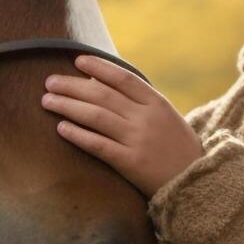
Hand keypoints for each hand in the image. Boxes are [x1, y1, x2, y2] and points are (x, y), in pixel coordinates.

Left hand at [41, 55, 205, 196]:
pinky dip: (78, 135)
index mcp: (157, 103)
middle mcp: (146, 118)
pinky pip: (98, 145)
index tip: (77, 60)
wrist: (196, 184)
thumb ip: (140, 102)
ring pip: (96, 116)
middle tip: (49, 81)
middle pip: (102, 95)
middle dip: (72, 86)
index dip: (98, 67)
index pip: (123, 78)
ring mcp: (138, 140)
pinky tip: (60, 127)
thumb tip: (100, 84)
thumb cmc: (178, 149)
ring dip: (68, 106)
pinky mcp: (131, 163)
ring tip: (47, 100)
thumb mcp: (167, 118)